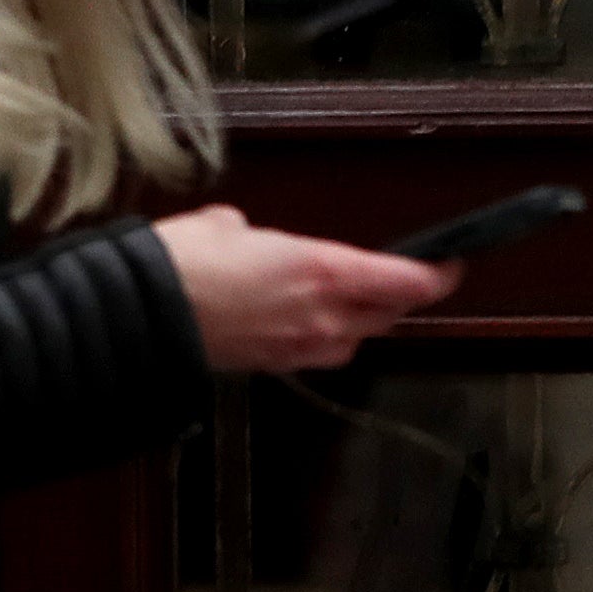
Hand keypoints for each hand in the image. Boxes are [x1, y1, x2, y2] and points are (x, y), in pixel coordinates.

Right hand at [151, 204, 458, 373]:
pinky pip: (319, 351)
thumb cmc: (183, 265)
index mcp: (325, 271)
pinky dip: (320, 335)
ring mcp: (302, 346)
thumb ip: (255, 236)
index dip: (438, 275)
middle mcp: (325, 315)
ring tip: (339, 299)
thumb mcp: (225, 225)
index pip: (409, 282)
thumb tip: (247, 240)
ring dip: (358, 319)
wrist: (144, 315)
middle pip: (389, 314)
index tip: (448, 265)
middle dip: (396, 297)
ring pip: (356, 336)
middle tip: (392, 279)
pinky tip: (294, 319)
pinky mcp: (276, 366)